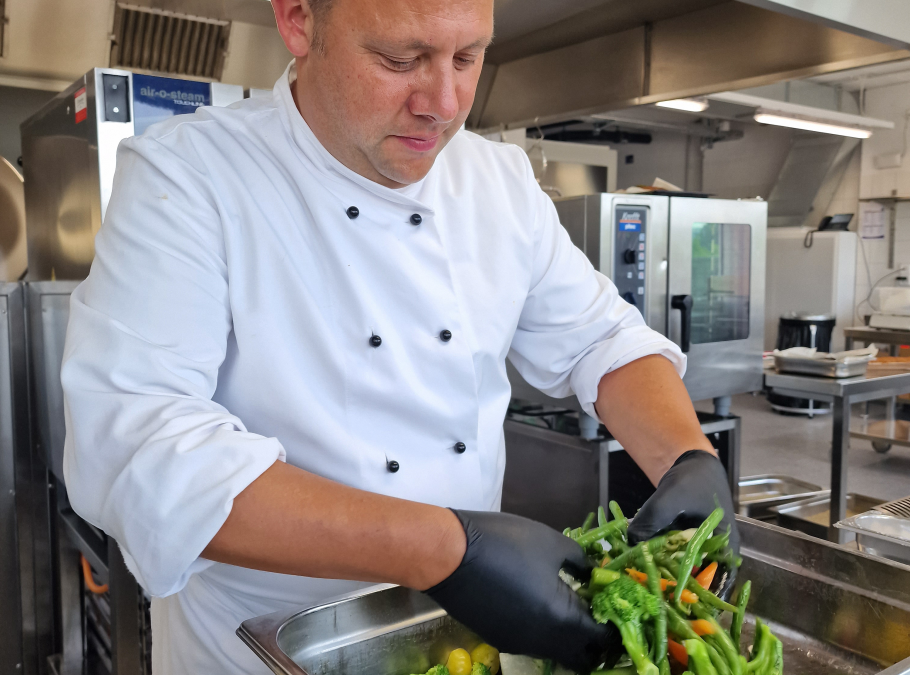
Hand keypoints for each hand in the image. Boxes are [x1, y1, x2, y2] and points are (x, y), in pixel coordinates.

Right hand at [425, 510, 618, 672]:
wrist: (449, 555)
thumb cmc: (504, 544)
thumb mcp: (551, 543)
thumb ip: (581, 562)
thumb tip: (593, 574)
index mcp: (563, 620)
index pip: (603, 641)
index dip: (615, 629)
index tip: (618, 609)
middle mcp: (543, 642)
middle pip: (581, 659)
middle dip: (595, 642)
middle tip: (597, 613)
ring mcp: (519, 644)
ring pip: (557, 653)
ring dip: (570, 638)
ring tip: (570, 605)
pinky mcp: (500, 639)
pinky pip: (535, 644)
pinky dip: (546, 633)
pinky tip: (539, 603)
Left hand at [627, 450, 738, 598]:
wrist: (690, 462)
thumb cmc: (691, 480)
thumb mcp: (671, 497)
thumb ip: (653, 519)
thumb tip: (631, 542)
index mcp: (726, 548)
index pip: (718, 584)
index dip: (698, 598)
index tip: (676, 606)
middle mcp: (716, 555)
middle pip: (697, 582)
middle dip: (673, 590)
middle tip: (650, 598)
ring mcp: (699, 550)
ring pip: (681, 572)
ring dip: (662, 577)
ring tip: (640, 586)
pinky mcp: (683, 545)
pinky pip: (670, 559)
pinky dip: (656, 562)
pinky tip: (637, 566)